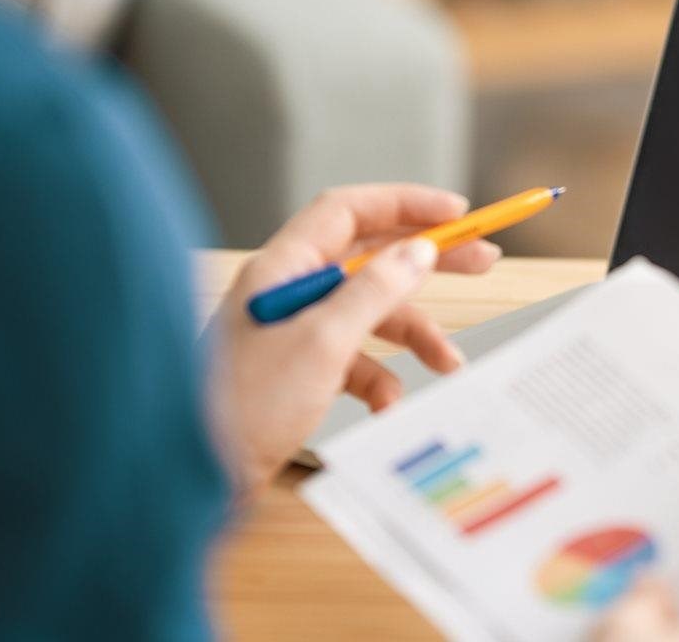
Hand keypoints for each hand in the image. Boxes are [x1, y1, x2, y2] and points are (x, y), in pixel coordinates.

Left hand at [204, 184, 501, 495]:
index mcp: (283, 266)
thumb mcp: (324, 342)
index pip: (349, 211)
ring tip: (450, 363)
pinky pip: (355, 361)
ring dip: (414, 336)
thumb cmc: (245, 405)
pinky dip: (379, 380)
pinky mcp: (298, 372)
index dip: (406, 204)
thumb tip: (418, 251)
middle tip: (484, 259)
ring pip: (371, 315)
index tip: (457, 213)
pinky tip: (387, 406)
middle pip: (370, 257)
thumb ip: (375, 291)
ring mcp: (293, 331)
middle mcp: (288, 290)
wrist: (194, 474)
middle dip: (428, 261)